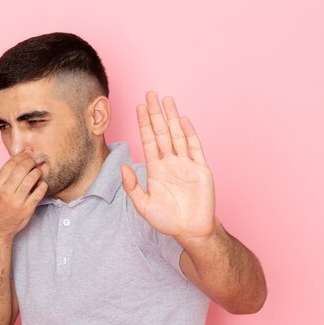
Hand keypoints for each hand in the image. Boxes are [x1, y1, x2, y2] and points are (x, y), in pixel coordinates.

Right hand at [0, 151, 47, 239]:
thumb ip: (3, 176)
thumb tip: (18, 159)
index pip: (10, 165)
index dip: (20, 156)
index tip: (27, 153)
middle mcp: (4, 193)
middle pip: (21, 169)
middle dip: (30, 161)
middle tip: (35, 160)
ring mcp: (16, 202)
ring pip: (31, 179)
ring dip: (37, 171)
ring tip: (38, 170)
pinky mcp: (27, 209)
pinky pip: (38, 193)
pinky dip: (42, 185)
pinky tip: (42, 183)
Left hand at [121, 91, 216, 241]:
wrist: (191, 231)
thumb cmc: (167, 220)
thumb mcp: (143, 206)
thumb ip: (132, 187)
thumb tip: (122, 168)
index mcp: (156, 169)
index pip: (148, 140)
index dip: (143, 123)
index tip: (138, 107)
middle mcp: (171, 162)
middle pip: (162, 132)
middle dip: (156, 113)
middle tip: (150, 94)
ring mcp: (186, 164)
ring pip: (177, 135)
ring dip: (172, 117)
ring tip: (166, 99)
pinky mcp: (201, 169)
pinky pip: (195, 147)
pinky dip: (189, 133)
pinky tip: (183, 120)